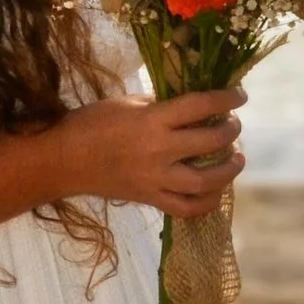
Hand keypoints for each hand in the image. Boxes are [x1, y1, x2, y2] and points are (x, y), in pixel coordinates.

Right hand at [57, 87, 247, 218]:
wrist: (63, 161)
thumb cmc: (92, 123)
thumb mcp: (128, 102)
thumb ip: (161, 104)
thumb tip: (192, 106)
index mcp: (152, 120)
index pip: (201, 106)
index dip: (227, 98)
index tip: (240, 95)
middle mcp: (159, 151)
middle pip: (210, 142)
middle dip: (231, 131)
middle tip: (233, 125)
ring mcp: (155, 179)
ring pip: (205, 182)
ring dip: (228, 170)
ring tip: (236, 159)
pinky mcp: (150, 199)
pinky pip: (186, 208)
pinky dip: (206, 202)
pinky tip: (216, 191)